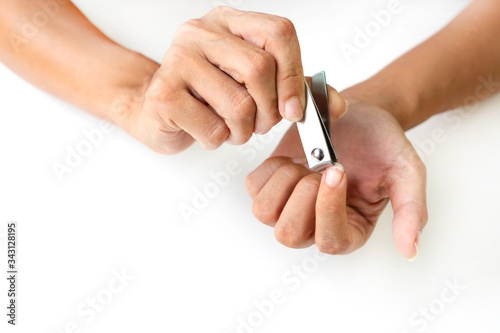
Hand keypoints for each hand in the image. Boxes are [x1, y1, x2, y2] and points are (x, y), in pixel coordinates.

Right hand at [123, 7, 310, 153]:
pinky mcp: (163, 93)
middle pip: (258, 68)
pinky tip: (208, 132)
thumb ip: (295, 90)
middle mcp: (201, 32)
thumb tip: (336, 104)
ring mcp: (177, 60)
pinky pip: (213, 128)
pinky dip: (219, 141)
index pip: (278, 33)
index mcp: (229, 22)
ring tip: (232, 129)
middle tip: (260, 124)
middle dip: (268, 111)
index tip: (295, 110)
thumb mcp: (256, 87)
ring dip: (243, 131)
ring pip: (238, 104)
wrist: (159, 111)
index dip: (293, 75)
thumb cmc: (210, 97)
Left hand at [246, 99, 426, 258]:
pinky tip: (293, 158)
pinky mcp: (271, 187)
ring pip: (265, 213)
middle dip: (304, 193)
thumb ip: (411, 210)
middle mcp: (316, 226)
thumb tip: (410, 250)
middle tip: (323, 165)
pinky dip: (271, 167)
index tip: (338, 170)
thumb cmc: (381, 144)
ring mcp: (289, 208)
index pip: (330, 242)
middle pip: (288, 234)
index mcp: (350, 230)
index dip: (328, 208)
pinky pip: (254, 187)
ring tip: (307, 162)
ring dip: (285, 179)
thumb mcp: (407, 172)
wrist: (358, 115)